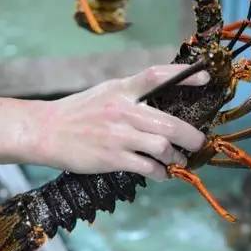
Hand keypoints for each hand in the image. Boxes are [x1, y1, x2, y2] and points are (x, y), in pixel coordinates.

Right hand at [29, 65, 208, 180]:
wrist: (45, 131)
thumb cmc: (75, 113)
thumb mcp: (103, 94)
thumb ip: (129, 96)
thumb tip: (156, 107)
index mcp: (120, 89)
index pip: (157, 76)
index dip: (184, 77)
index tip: (205, 78)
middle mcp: (123, 110)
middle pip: (169, 123)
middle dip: (191, 137)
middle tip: (198, 143)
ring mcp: (118, 135)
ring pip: (162, 147)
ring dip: (176, 157)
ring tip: (178, 161)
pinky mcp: (112, 158)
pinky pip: (147, 167)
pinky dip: (160, 172)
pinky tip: (161, 174)